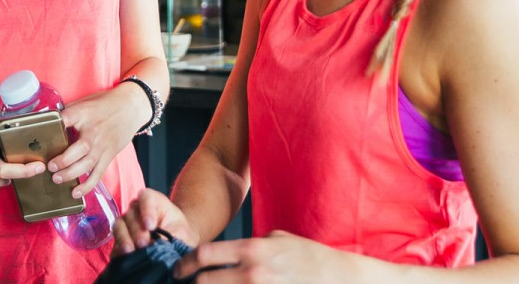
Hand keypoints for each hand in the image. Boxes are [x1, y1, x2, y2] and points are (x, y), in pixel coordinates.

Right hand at [0, 111, 44, 188]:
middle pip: (6, 171)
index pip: (8, 145)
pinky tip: (8, 171)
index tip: (38, 156)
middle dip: (26, 171)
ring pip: (3, 179)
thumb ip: (2, 119)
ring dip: (16, 174)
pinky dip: (4, 179)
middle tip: (39, 168)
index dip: (24, 152)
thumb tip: (24, 117)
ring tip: (24, 167)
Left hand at [48, 88, 138, 197]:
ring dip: (72, 174)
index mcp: (84, 113)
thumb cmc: (104, 104)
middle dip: (64, 160)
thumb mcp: (84, 102)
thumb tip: (46, 120)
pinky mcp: (109, 155)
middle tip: (50, 167)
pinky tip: (76, 192)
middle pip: (80, 148)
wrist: (130, 107)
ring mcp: (103, 145)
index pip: (68, 117)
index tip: (44, 131)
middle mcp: (94, 131)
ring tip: (57, 179)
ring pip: (88, 163)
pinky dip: (88, 184)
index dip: (56, 124)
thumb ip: (67, 112)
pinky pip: (98, 172)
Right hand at [112, 188, 198, 254]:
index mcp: (153, 201)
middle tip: (143, 244)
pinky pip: (115, 241)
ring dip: (124, 239)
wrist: (176, 246)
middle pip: (131, 214)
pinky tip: (123, 257)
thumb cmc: (180, 234)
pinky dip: (118, 249)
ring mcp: (126, 223)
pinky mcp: (121, 239)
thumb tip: (156, 246)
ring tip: (130, 251)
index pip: (146, 197)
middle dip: (136, 230)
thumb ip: (170, 237)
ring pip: (119, 226)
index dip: (146, 210)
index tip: (150, 226)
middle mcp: (137, 209)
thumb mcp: (181, 234)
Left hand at [172, 231, 334, 282]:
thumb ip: (251, 243)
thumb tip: (228, 252)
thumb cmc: (309, 256)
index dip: (185, 263)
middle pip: (205, 282)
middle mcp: (253, 273)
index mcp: (253, 250)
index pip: (205, 254)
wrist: (340, 280)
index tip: (179, 269)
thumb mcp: (278, 239)